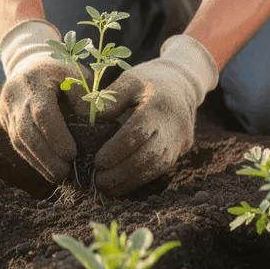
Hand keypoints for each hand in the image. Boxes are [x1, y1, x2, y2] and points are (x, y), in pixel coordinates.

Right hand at [0, 19, 83, 182]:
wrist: (29, 64)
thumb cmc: (60, 71)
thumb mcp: (77, 76)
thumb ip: (84, 99)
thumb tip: (92, 126)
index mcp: (34, 79)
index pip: (42, 112)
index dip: (55, 135)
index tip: (72, 154)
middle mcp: (14, 95)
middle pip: (26, 131)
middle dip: (46, 156)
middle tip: (65, 173)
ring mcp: (6, 109)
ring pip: (19, 140)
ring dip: (39, 161)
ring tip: (59, 176)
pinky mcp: (6, 121)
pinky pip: (17, 144)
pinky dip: (33, 158)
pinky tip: (47, 169)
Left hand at [92, 35, 218, 195]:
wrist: (183, 84)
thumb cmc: (149, 81)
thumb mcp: (129, 80)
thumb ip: (109, 100)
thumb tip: (85, 119)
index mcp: (157, 105)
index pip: (136, 133)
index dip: (116, 151)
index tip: (97, 162)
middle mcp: (172, 125)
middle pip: (148, 155)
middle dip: (121, 173)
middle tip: (98, 181)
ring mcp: (179, 139)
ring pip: (156, 167)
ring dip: (131, 181)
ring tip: (107, 187)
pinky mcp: (181, 149)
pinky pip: (161, 169)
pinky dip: (141, 179)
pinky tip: (122, 185)